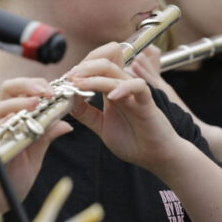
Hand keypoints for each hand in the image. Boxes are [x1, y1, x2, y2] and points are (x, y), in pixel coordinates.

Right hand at [0, 77, 70, 215]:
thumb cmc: (9, 179)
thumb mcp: (34, 157)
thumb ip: (45, 138)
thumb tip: (66, 124)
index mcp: (14, 121)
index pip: (25, 93)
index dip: (41, 86)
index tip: (60, 89)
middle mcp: (1, 123)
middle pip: (9, 91)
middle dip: (28, 85)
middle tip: (47, 91)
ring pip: (0, 108)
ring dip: (19, 103)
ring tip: (36, 103)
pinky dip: (3, 125)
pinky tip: (16, 123)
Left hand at [65, 44, 182, 170]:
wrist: (156, 157)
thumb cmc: (133, 141)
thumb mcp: (101, 126)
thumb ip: (86, 114)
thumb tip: (68, 101)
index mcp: (112, 91)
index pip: (97, 67)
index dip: (81, 68)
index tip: (65, 79)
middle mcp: (123, 88)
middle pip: (105, 64)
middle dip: (85, 67)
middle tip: (69, 77)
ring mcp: (135, 94)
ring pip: (116, 74)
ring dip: (95, 77)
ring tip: (80, 83)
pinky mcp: (147, 103)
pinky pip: (138, 87)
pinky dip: (124, 88)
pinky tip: (112, 97)